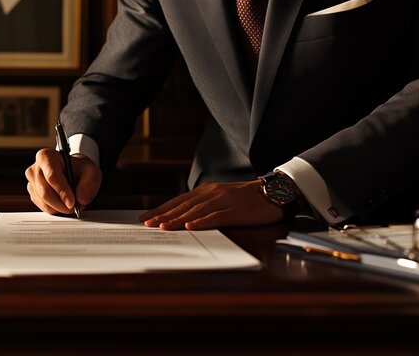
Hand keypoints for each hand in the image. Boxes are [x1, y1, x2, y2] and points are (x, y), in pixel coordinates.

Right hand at [25, 148, 101, 214]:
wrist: (73, 172)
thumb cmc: (79, 169)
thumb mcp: (91, 172)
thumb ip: (88, 184)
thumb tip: (81, 199)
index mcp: (46, 156)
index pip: (52, 176)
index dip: (62, 192)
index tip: (72, 202)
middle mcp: (35, 169)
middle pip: (45, 192)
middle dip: (62, 204)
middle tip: (75, 208)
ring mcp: (32, 182)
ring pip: (44, 202)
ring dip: (60, 208)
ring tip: (72, 205)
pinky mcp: (33, 194)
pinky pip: (43, 207)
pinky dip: (56, 209)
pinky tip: (64, 204)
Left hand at [138, 181, 283, 229]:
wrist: (273, 193)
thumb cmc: (245, 199)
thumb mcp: (221, 199)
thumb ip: (204, 206)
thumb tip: (183, 218)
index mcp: (206, 191)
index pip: (179, 201)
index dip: (161, 209)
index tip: (145, 218)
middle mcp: (212, 194)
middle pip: (183, 206)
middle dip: (164, 216)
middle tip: (148, 225)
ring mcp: (224, 201)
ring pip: (196, 211)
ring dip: (178, 219)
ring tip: (164, 227)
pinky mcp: (236, 211)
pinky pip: (217, 216)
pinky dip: (203, 222)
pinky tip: (191, 227)